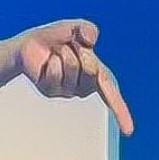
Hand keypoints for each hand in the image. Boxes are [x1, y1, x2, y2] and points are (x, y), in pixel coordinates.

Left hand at [12, 20, 132, 134]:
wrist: (30, 44)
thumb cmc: (55, 39)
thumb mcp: (74, 28)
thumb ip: (87, 28)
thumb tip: (90, 40)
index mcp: (96, 75)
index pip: (111, 95)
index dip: (120, 112)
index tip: (128, 131)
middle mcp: (83, 87)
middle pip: (92, 71)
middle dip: (82, 54)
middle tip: (72, 48)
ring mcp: (66, 91)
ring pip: (73, 69)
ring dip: (65, 55)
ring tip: (58, 53)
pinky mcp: (49, 92)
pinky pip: (56, 73)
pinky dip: (52, 62)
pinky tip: (47, 62)